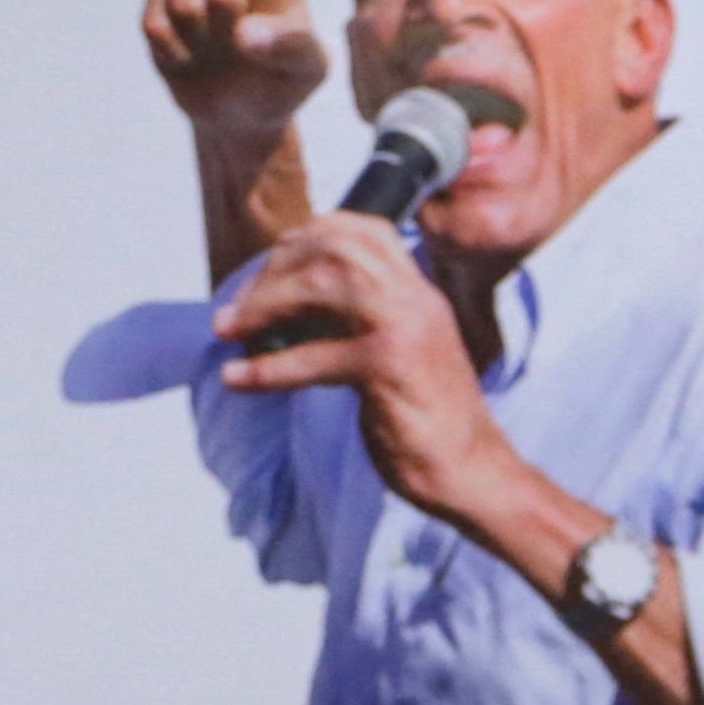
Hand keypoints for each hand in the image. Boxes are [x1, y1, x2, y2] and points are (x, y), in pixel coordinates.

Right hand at [142, 0, 327, 143]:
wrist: (238, 106)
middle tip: (239, 47)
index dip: (267, 30)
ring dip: (200, 42)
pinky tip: (190, 54)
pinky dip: (174, 54)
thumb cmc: (281, 77)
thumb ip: (294, 46)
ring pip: (184, 4)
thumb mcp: (307, 70)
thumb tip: (244, 34)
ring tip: (214, 48)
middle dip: (231, 36)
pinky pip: (156, 25)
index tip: (273, 41)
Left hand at [216, 214, 516, 524]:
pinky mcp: (390, 369)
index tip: (270, 265)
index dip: (308, 236)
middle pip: (336, 248)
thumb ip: (362, 325)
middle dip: (276, 269)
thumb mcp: (401, 355)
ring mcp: (406, 329)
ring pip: (325, 284)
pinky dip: (268, 368)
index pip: (365, 230)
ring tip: (230, 330)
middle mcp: (416, 300)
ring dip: (265, 303)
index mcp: (419, 293)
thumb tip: (290, 314)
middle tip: (240, 307)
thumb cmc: (428, 424)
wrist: (474, 474)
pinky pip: (316, 357)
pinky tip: (239, 378)